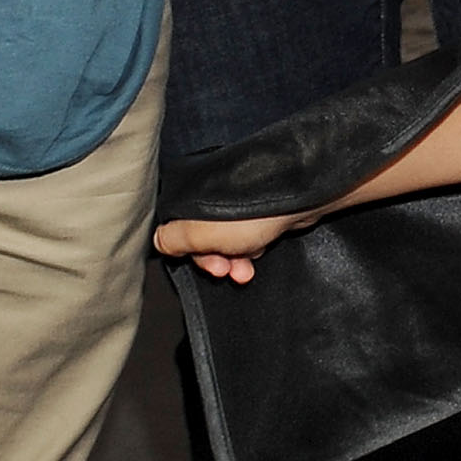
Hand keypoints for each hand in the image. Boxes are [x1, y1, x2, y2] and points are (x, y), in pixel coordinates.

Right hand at [153, 208, 320, 278]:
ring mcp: (235, 199)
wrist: (300, 197)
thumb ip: (171, 239)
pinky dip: (251, 246)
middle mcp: (210, 192)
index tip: (207, 265)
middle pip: (201, 237)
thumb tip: (160, 242)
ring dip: (234, 259)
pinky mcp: (257, 206)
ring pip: (225, 240)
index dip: (188, 253)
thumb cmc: (251, 211)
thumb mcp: (199, 232)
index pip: (177, 229)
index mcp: (193, 193)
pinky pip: (246, 234)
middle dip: (214, 259)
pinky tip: (261, 247)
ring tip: (247, 267)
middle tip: (227, 268)